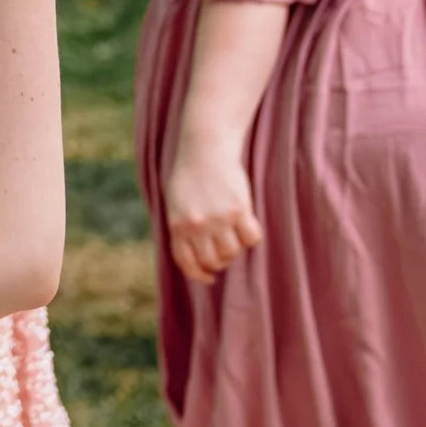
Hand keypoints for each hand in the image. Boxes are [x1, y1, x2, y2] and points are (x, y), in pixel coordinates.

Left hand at [164, 135, 259, 281]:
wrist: (204, 148)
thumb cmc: (189, 175)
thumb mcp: (174, 204)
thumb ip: (182, 228)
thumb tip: (196, 257)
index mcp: (177, 225)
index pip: (187, 262)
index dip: (199, 275)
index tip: (209, 278)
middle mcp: (197, 226)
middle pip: (213, 261)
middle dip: (219, 261)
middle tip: (224, 250)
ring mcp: (219, 219)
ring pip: (232, 252)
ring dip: (235, 247)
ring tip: (233, 232)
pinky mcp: (239, 210)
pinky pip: (251, 238)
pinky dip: (251, 236)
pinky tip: (247, 225)